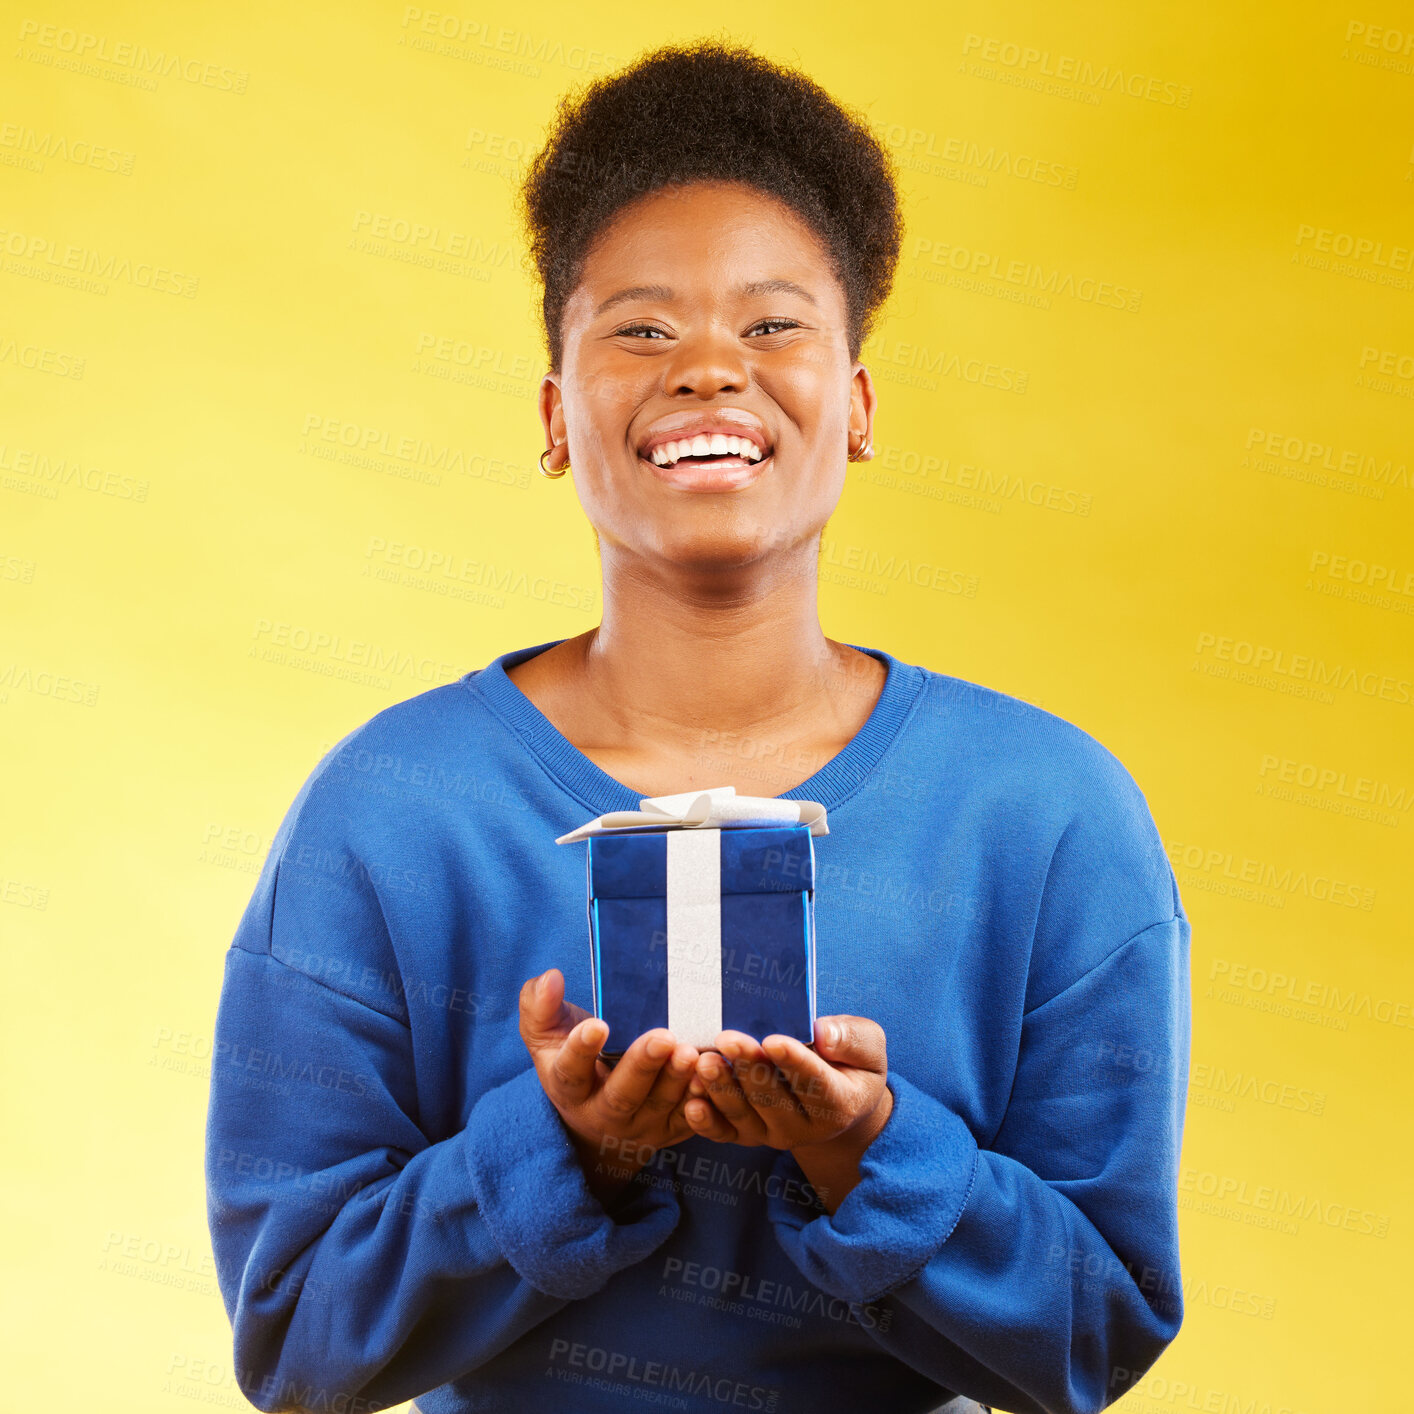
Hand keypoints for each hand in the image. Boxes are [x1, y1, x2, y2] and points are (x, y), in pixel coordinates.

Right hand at [519, 969, 699, 1205]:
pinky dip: (704, 1100)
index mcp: (569, 1088)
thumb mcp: (547, 1037)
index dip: (581, 1051)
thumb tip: (550, 977)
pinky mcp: (672, 1130)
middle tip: (663, 1037)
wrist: (597, 1121)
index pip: (571, 1072)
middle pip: (621, 1096)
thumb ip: (540, 1007)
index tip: (597, 1025)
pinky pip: (691, 1119)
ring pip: (660, 1107)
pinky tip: (714, 1074)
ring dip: (677, 1080)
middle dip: (642, 1067)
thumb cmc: (574, 1063)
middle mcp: (602, 1114)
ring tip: (691, 1052)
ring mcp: (640, 1126)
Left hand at [682, 1016, 892, 1213]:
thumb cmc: (850, 1062)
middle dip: (748, 1069)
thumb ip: (852, 1039)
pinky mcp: (747, 1135)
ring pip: (744, 1115)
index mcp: (839, 1104)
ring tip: (704, 1062)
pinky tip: (691, 1102)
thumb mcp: (868, 1046)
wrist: (838, 1099)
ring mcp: (773, 1133)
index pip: (815, 1084)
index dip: (794, 1062)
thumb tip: (824, 1035)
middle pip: (773, 1099)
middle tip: (727, 1039)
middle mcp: (805, 1127)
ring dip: (721, 1090)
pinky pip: (724, 1133)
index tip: (773, 1041)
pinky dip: (706, 1121)